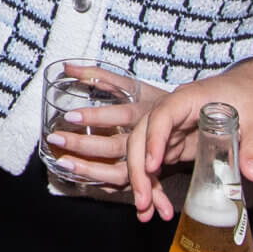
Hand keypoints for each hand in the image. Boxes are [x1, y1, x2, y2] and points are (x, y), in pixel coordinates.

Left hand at [44, 73, 166, 185]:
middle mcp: (146, 136)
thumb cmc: (157, 102)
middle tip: (56, 140)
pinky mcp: (149, 174)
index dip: (96, 116)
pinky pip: (128, 183)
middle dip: (83, 145)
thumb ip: (100, 75)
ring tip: (64, 163)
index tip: (70, 116)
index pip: (120, 115)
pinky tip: (81, 178)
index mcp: (146, 112)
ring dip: (91, 171)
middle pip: (115, 146)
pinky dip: (106, 184)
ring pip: (121, 171)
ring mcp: (148, 158)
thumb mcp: (134, 86)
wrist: (196, 124)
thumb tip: (67, 67)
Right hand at [126, 60, 252, 220]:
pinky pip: (156, 166)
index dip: (154, 139)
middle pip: (141, 136)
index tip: (152, 165)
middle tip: (144, 200)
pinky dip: (153, 186)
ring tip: (146, 211)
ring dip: (141, 182)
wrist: (250, 91)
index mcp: (188, 100)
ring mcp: (170, 131)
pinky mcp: (174, 146)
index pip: (162, 116)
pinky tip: (157, 207)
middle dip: (138, 169)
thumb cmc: (251, 97)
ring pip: (143, 154)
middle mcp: (172, 115)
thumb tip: (252, 173)